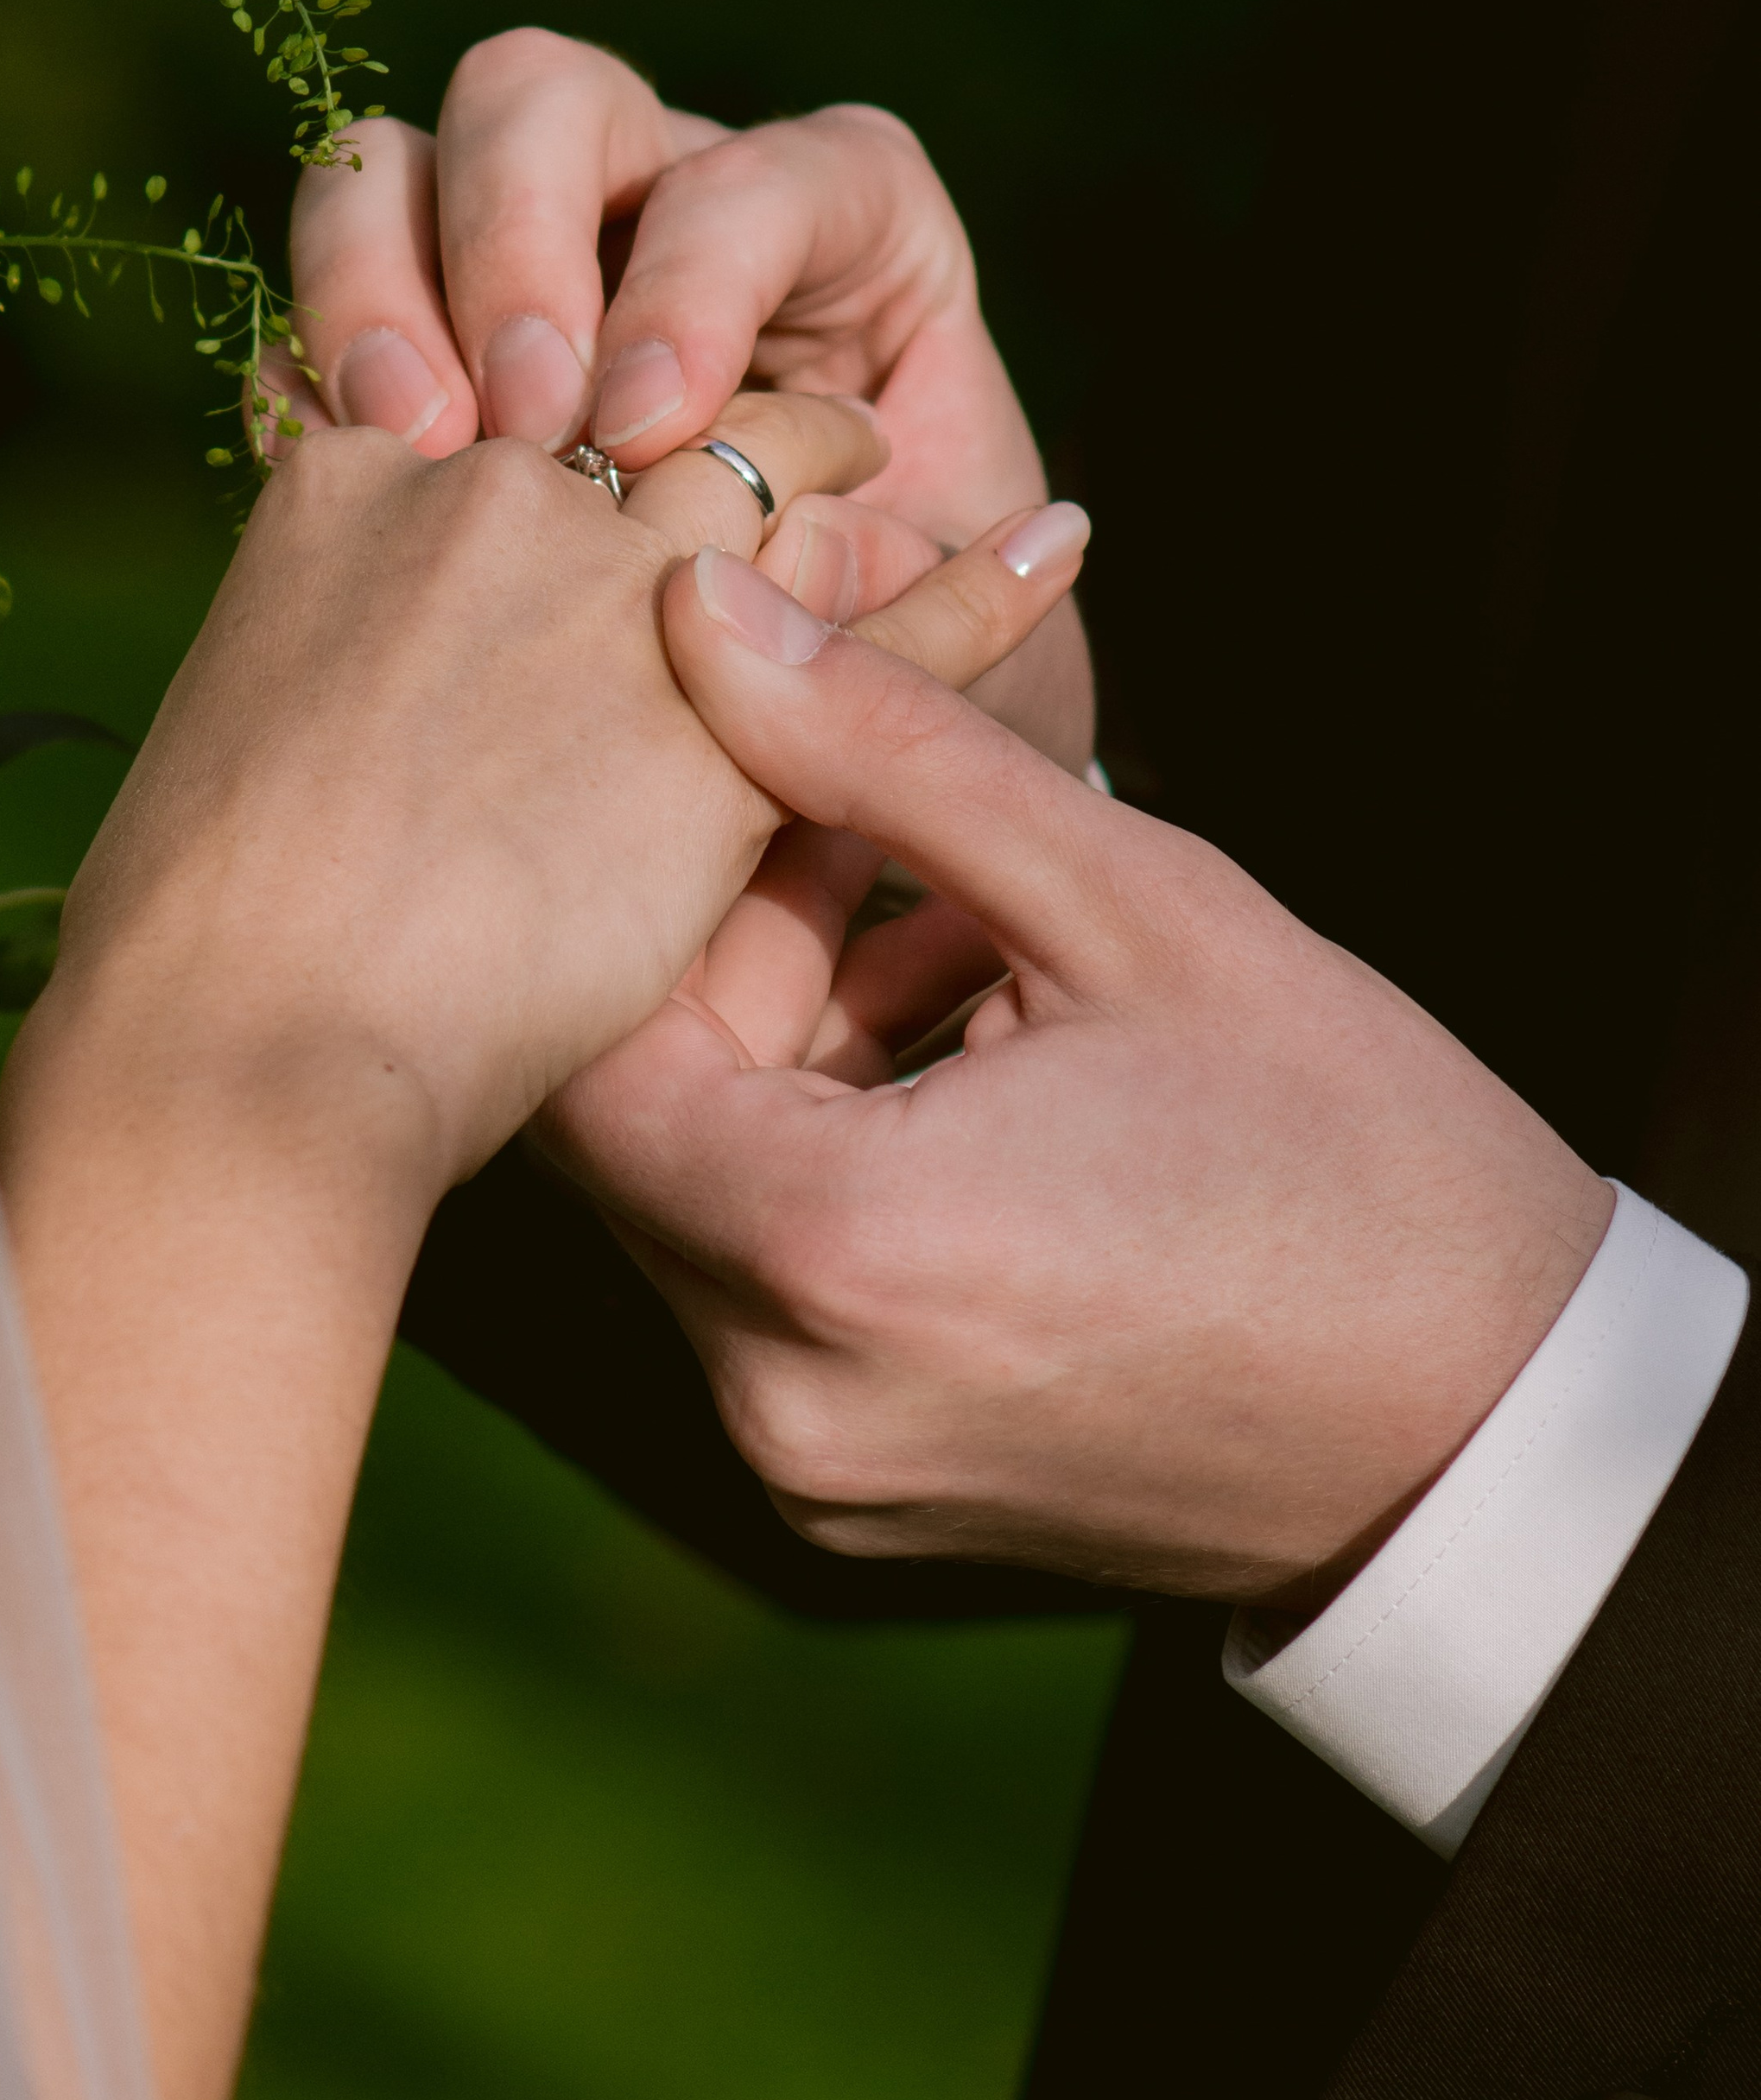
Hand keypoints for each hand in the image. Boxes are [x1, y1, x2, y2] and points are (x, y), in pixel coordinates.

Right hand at [279, 33, 1094, 771]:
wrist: (802, 768)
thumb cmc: (913, 684)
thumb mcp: (963, 668)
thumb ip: (899, 603)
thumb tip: (799, 552)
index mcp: (844, 225)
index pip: (758, 183)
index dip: (694, 285)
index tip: (652, 431)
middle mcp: (667, 200)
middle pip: (547, 102)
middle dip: (513, 243)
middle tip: (524, 426)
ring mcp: (519, 265)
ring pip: (395, 167)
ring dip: (377, 291)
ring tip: (411, 455)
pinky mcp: (411, 358)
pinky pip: (316, 310)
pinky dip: (307, 377)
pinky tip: (332, 478)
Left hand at [542, 566, 1612, 1607]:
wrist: (1504, 1428)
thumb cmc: (1353, 1151)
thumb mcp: (1129, 906)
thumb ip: (885, 747)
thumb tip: (703, 601)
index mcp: (833, 1254)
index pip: (594, 1041)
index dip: (669, 891)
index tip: (790, 793)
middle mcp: (779, 1396)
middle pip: (640, 1127)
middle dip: (741, 963)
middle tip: (881, 845)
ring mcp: (816, 1472)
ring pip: (708, 1205)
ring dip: (796, 1055)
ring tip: (965, 947)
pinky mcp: (860, 1497)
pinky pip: (777, 1295)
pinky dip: (837, 1168)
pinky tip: (979, 1072)